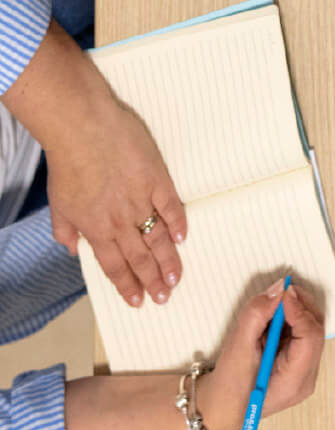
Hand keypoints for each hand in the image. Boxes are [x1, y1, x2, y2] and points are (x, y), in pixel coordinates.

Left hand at [45, 63, 186, 307]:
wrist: (83, 128)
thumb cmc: (67, 162)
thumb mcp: (58, 203)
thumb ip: (65, 230)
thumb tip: (73, 250)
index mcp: (96, 229)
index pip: (115, 266)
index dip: (127, 285)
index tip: (137, 301)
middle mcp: (120, 221)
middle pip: (140, 258)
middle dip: (152, 281)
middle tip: (163, 297)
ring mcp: (141, 200)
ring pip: (158, 238)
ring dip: (168, 262)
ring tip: (176, 279)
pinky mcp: (157, 179)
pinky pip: (171, 206)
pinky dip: (178, 223)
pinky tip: (182, 238)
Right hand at [199, 279, 324, 429]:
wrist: (222, 408)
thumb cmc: (228, 386)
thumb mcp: (237, 348)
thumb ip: (257, 315)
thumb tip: (279, 290)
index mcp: (293, 382)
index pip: (310, 338)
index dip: (299, 311)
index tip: (284, 293)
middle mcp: (305, 379)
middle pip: (315, 332)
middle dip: (301, 306)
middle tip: (282, 292)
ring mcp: (305, 373)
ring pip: (311, 330)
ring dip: (296, 311)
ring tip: (274, 306)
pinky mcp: (299, 365)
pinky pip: (303, 335)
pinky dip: (291, 321)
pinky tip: (274, 319)